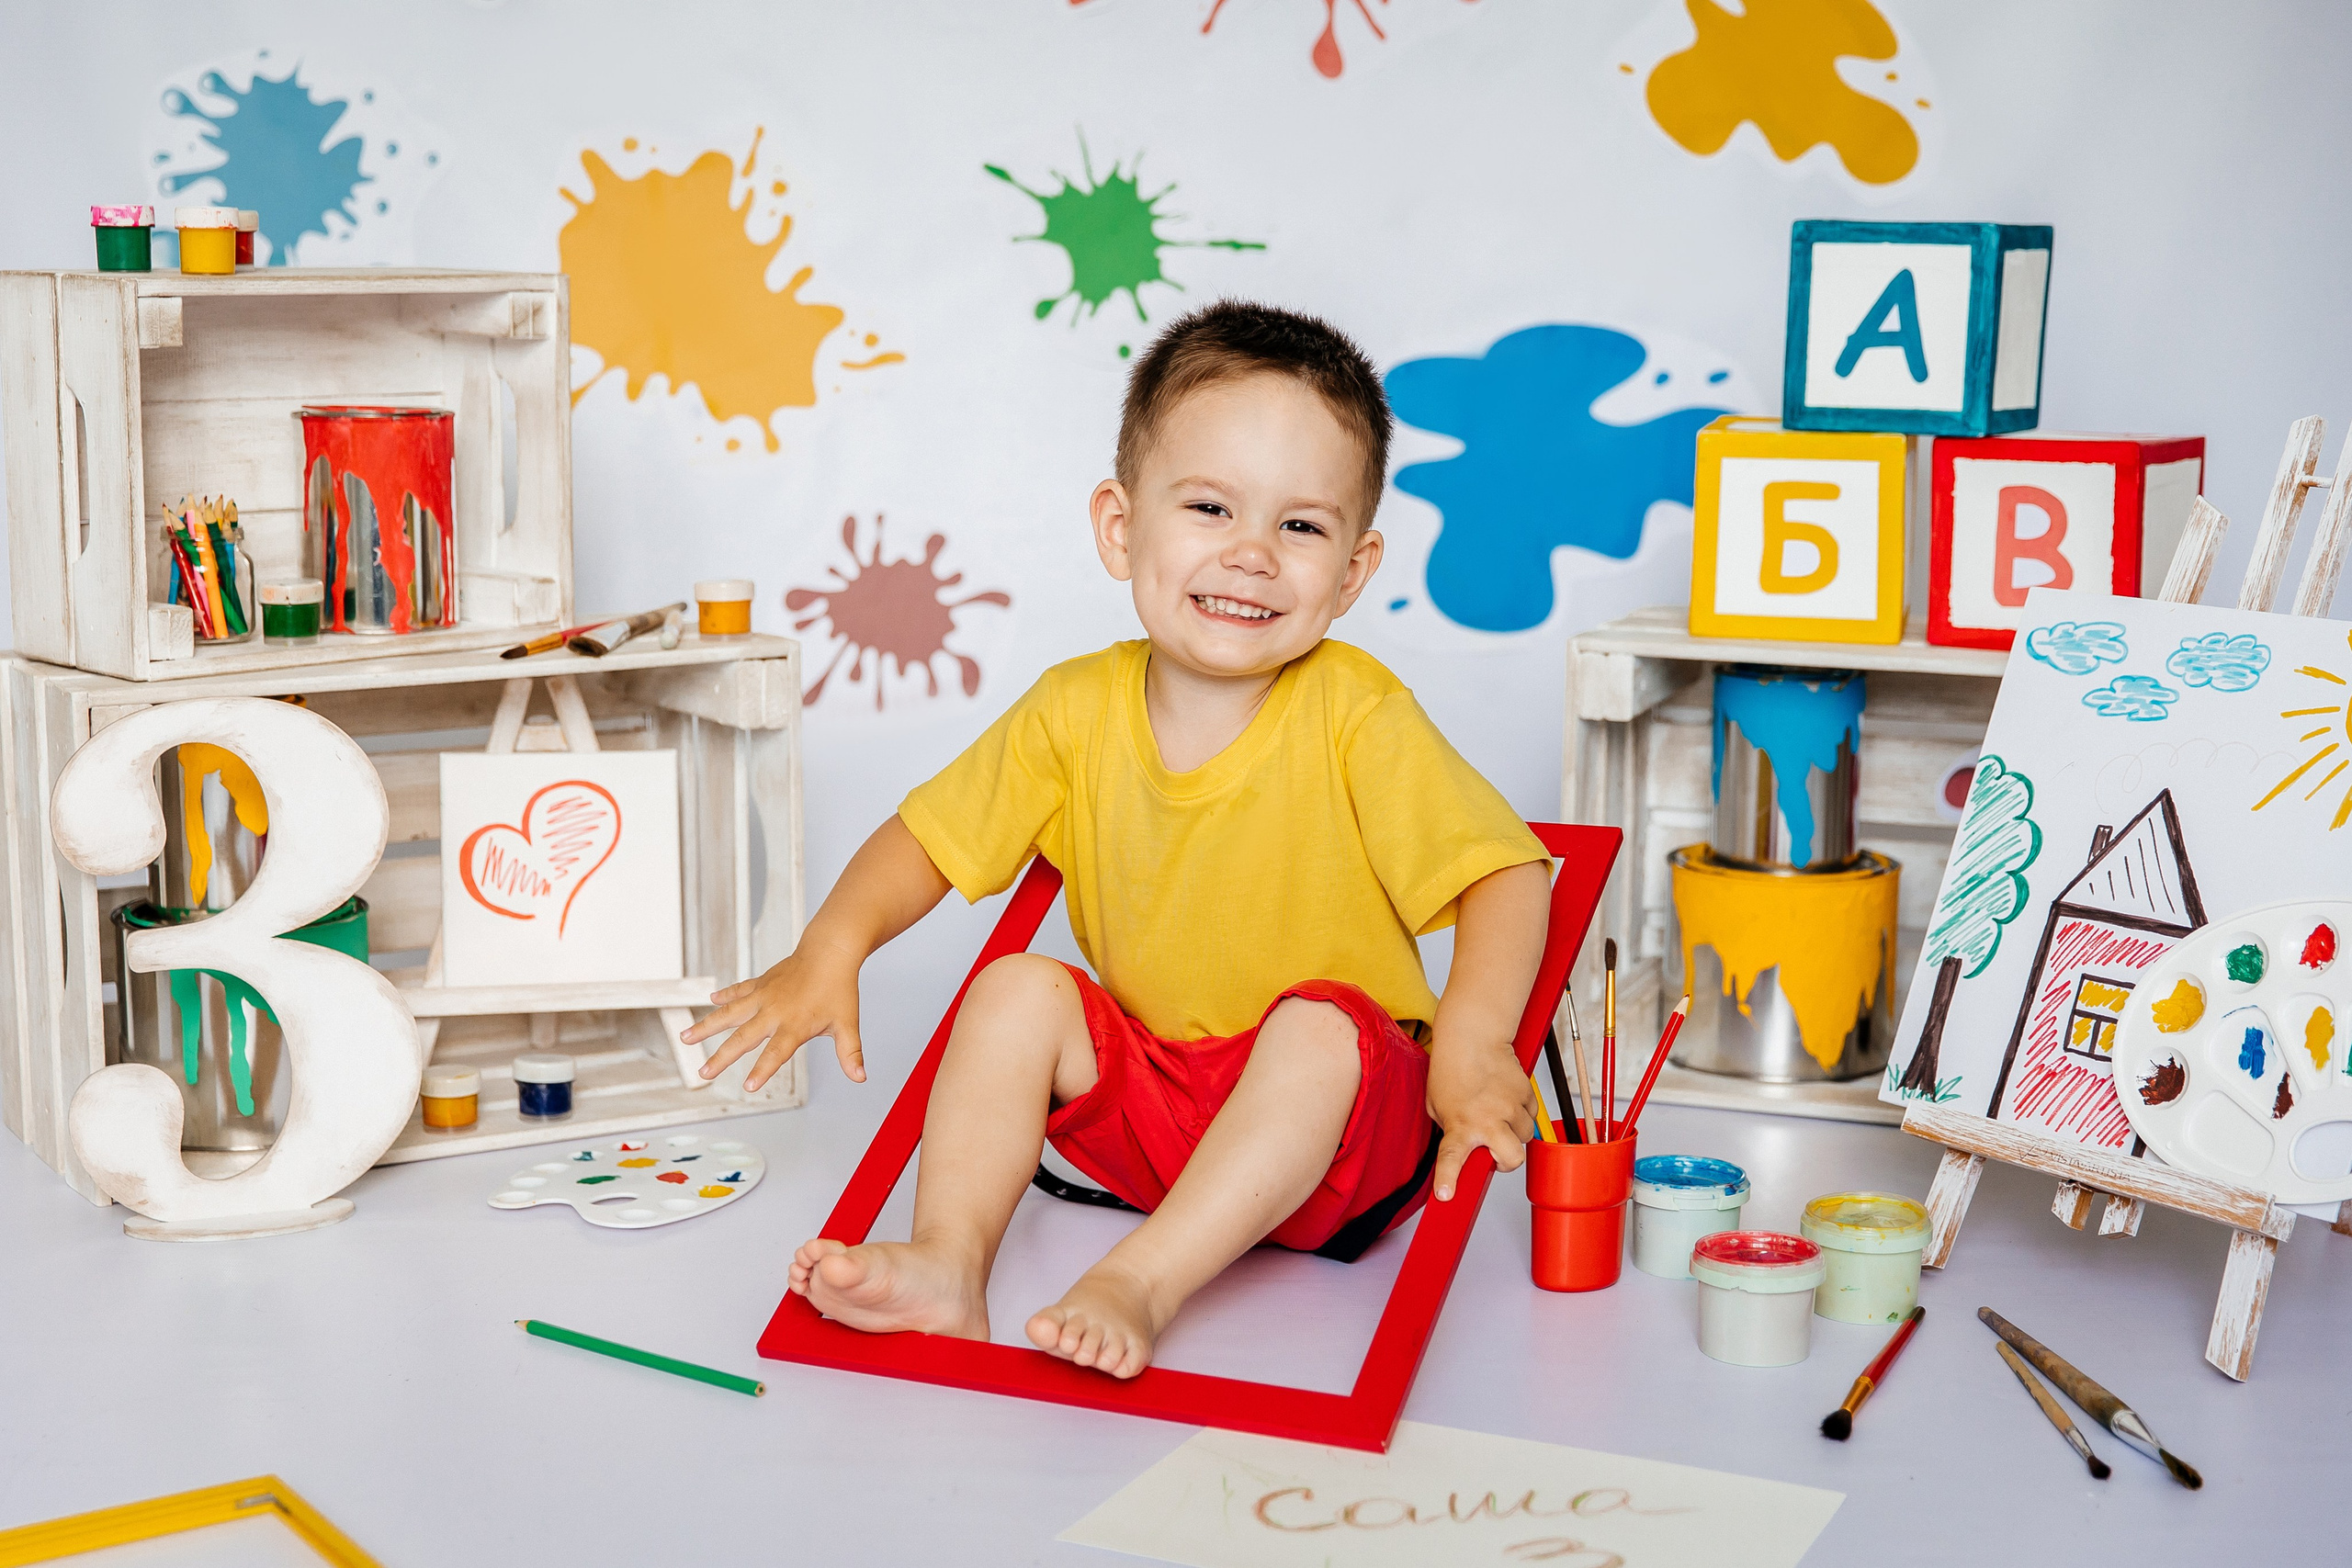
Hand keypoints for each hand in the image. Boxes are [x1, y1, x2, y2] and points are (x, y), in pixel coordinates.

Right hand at [680, 940, 865, 1090]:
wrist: (831, 951)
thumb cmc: (839, 989)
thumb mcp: (848, 1024)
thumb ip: (851, 1053)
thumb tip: (861, 1077)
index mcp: (794, 1024)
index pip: (776, 1053)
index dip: (763, 1070)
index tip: (748, 1087)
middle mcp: (774, 1011)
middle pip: (743, 1037)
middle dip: (722, 1057)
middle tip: (703, 1073)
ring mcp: (763, 995)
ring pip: (729, 1013)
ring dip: (706, 1025)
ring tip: (685, 1038)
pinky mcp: (761, 983)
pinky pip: (739, 991)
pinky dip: (725, 996)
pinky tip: (711, 1000)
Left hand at [1425, 1037, 1537, 1201]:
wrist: (1472, 1036)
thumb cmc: (1451, 1069)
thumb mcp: (1437, 1105)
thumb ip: (1450, 1129)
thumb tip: (1463, 1147)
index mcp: (1460, 1124)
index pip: (1451, 1159)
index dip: (1448, 1179)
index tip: (1446, 1196)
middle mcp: (1487, 1119)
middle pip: (1512, 1159)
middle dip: (1507, 1161)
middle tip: (1496, 1149)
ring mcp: (1509, 1107)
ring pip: (1524, 1136)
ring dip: (1513, 1131)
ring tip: (1498, 1112)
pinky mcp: (1526, 1093)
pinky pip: (1531, 1115)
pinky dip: (1521, 1112)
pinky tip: (1506, 1097)